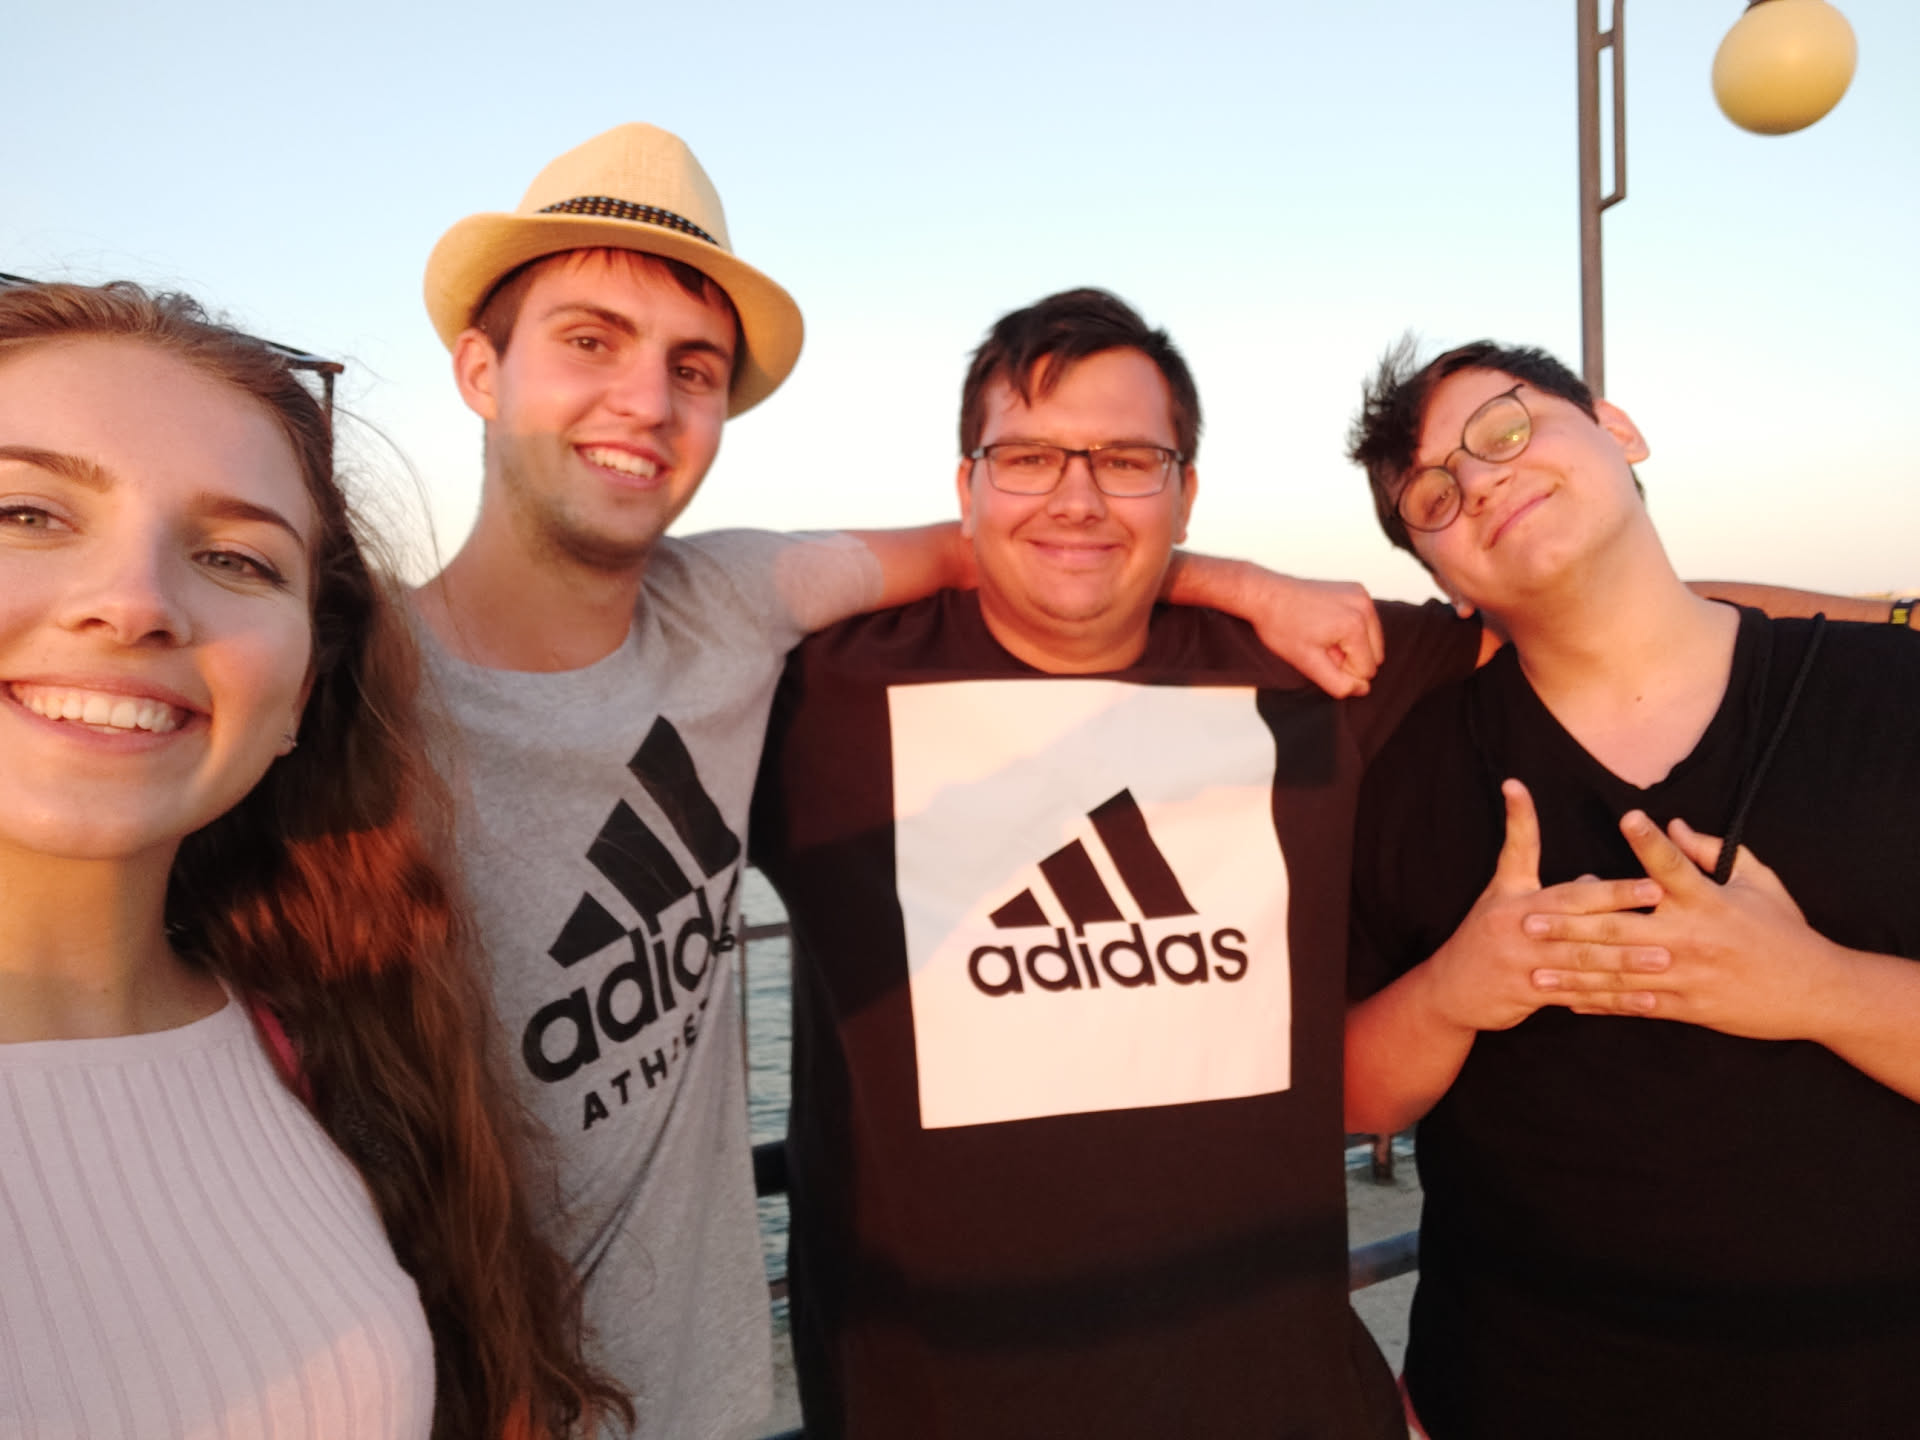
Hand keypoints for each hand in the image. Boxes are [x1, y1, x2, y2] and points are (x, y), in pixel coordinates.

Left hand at [1247, 576, 1383, 697]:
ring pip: (1373, 640)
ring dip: (1351, 646)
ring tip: (1322, 636)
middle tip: (1320, 647)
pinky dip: (1350, 630)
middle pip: (1375, 655)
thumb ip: (1338, 683)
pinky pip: (1366, 623)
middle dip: (1349, 658)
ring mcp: (1361, 595)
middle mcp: (1363, 606)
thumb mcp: (1307, 663)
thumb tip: (1362, 689)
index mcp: (1355, 624)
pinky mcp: (1356, 590)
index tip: (1319, 655)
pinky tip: (1326, 625)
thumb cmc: (1280, 624)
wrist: (1265, 594)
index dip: (1342, 671)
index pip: (1367, 670)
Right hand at [1419, 781, 1667, 1032]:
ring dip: (1625, 963)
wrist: (1447, 986)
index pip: (1571, 891)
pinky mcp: (1525, 993)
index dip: (1610, 888)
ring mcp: (1522, 963)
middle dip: (1626, 923)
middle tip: (1669, 920)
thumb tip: (1595, 878)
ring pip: (1583, 963)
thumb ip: (1544, 878)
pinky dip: (1612, 998)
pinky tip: (1644, 998)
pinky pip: (1577, 995)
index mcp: (1518, 898)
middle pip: (1580, 926)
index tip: (1651, 881)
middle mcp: (1519, 927)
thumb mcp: (1502, 892)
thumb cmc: (1483, 932)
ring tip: (1664, 959)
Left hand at [1524, 813, 1846, 1039]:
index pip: (1675, 865)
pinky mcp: (1687, 1006)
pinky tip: (1569, 1000)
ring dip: (1572, 969)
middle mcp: (1691, 937)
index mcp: (1709, 901)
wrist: (1815, 991)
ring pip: (1618, 972)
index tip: (1627, 817)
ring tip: (1533, 966)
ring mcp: (1685, 975)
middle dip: (1570, 924)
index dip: (1651, 841)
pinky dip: (1601, 1002)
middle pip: (1621, 926)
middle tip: (1529, 918)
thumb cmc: (1784, 930)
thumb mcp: (1760, 883)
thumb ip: (1714, 852)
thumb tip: (1672, 824)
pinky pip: (1635, 1005)